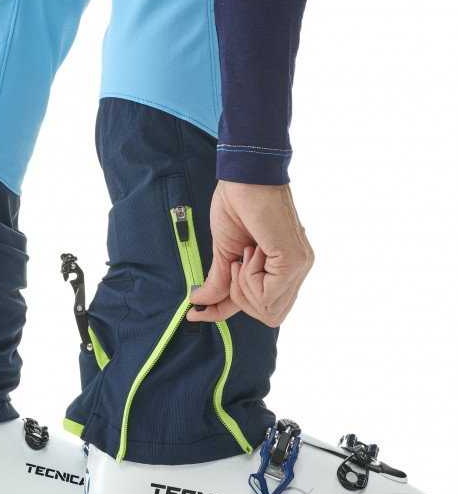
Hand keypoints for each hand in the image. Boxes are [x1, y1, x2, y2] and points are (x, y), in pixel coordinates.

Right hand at [187, 181, 313, 326]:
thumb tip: (200, 301)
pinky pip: (266, 294)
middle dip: (241, 299)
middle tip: (234, 266)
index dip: (224, 313)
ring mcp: (299, 266)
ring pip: (269, 309)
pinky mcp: (294, 261)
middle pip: (270, 316)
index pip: (260, 305)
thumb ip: (219, 280)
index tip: (195, 313)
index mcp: (282, 267)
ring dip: (244, 287)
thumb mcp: (223, 250)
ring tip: (242, 256)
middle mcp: (296, 270)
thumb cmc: (238, 204)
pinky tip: (250, 251)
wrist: (244, 177)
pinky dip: (249, 278)